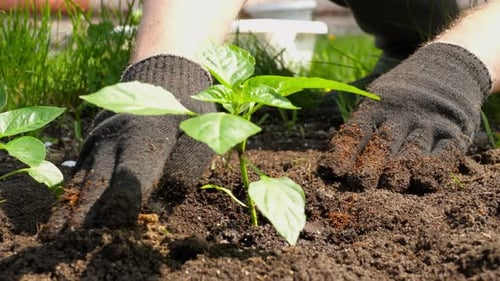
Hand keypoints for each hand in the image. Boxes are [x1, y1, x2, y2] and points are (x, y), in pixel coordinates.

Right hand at [39, 55, 213, 239]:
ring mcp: (97, 141)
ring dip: (72, 210)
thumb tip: (163, 205)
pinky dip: (69, 198)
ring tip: (62, 237)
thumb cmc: (186, 111)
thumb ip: (187, 165)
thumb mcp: (199, 131)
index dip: (124, 203)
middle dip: (90, 215)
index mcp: (144, 134)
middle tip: (81, 241)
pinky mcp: (89, 147)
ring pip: (82, 181)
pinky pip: (76, 176)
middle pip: (99, 182)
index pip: (132, 175)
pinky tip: (61, 219)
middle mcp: (114, 138)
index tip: (117, 226)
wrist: (161, 78)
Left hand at [319, 43, 490, 191]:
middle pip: (382, 145)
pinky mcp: (454, 134)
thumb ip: (357, 126)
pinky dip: (433, 170)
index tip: (331, 171)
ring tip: (389, 188)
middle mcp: (402, 114)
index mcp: (377, 105)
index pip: (356, 130)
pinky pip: (444, 155)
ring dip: (399, 173)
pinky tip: (422, 182)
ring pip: (411, 152)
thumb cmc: (400, 96)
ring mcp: (429, 123)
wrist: (447, 67)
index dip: (343, 152)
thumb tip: (329, 162)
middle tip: (358, 186)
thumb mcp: (376, 97)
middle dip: (369, 168)